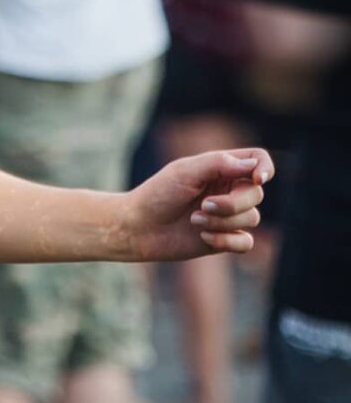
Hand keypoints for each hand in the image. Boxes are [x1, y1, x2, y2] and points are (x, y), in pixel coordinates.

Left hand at [113, 147, 271, 259]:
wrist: (138, 226)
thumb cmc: (157, 194)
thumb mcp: (184, 172)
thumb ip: (218, 164)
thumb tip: (253, 164)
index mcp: (222, 169)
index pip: (258, 160)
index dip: (264, 168)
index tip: (256, 179)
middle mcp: (229, 190)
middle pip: (256, 194)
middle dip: (233, 203)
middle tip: (203, 205)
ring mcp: (229, 216)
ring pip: (252, 218)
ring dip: (222, 222)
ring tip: (194, 220)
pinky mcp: (225, 239)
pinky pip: (245, 242)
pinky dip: (226, 240)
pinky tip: (203, 237)